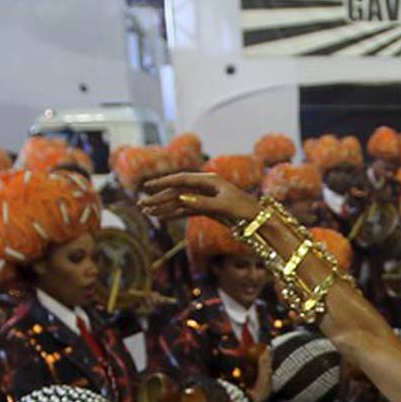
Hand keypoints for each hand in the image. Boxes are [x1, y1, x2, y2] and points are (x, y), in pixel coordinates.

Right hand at [140, 172, 261, 228]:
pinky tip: (161, 217)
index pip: (182, 179)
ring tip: (147, 212)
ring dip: (163, 207)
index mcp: (210, 180)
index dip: (164, 183)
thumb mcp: (225, 207)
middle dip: (159, 198)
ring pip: (180, 201)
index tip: (148, 186)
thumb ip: (203, 203)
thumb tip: (183, 199)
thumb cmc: (245, 211)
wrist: (258, 222)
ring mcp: (205, 197)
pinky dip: (174, 214)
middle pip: (177, 191)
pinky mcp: (207, 208)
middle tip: (142, 204)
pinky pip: (186, 210)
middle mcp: (206, 187)